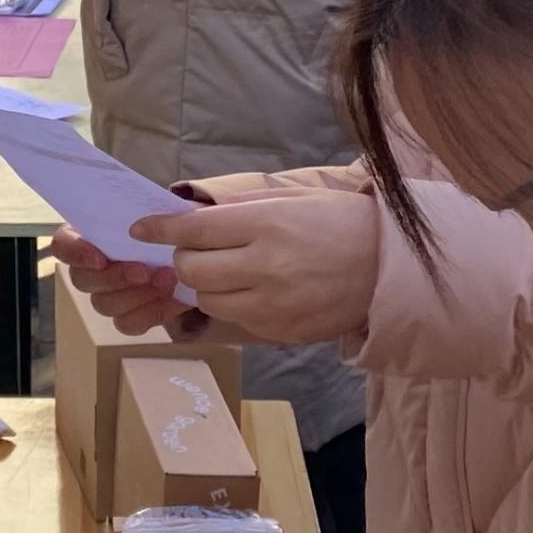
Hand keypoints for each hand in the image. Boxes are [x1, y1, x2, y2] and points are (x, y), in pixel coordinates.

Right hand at [50, 227, 206, 340]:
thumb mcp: (156, 209)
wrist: (187, 251)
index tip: (100, 258)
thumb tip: (146, 221)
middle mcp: (89, 269)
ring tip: (168, 279)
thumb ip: (144, 212)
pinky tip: (173, 296)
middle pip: (82, 281)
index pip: (62, 245)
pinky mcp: (127, 317)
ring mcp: (105, 296)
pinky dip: (153, 310)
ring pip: (104, 304)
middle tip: (145, 271)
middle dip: (115, 277)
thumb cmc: (165, 224)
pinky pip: (129, 323)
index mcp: (86, 236)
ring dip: (137, 294)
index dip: (76, 253)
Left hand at [120, 182, 382, 346]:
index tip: (140, 228)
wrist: (392, 268)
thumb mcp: (293, 200)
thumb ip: (240, 210)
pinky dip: (232, 304)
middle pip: (192, 269)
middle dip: (182, 258)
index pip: (195, 230)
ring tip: (223, 271)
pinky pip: (235, 320)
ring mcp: (274, 305)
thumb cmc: (341, 223)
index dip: (161, 229)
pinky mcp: (281, 332)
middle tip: (193, 250)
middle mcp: (267, 267)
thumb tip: (191, 216)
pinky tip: (251, 290)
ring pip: (207, 300)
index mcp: (268, 225)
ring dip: (204, 285)